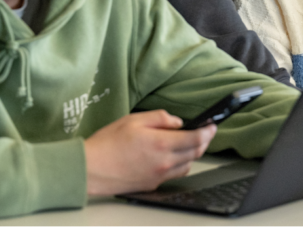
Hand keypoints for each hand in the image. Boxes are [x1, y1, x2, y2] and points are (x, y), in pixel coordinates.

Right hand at [84, 110, 216, 194]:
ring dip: (193, 153)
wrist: (89, 169)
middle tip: (204, 132)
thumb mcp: (134, 120)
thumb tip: (177, 122)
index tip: (212, 125)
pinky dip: (180, 164)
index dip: (208, 131)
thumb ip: (160, 118)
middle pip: (196, 153)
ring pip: (187, 165)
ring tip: (188, 142)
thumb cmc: (108, 143)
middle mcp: (164, 163)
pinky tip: (173, 156)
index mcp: (161, 144)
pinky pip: (174, 174)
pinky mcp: (152, 184)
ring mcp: (158, 176)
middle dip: (204, 141)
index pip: (196, 139)